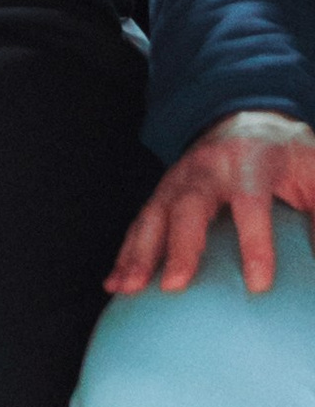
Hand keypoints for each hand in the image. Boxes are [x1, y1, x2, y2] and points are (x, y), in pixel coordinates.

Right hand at [106, 109, 314, 296]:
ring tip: (130, 288)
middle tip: (175, 285)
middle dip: (180, 245)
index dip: (254, 241)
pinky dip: (127, 252)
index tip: (257, 284)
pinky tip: (116, 282)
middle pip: (189, 204)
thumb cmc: (290, 157)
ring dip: (140, 251)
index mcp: (252, 159)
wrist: (249, 118)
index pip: (250, 200)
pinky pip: (142, 221)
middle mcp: (208, 165)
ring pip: (155, 212)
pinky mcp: (164, 191)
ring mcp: (179, 177)